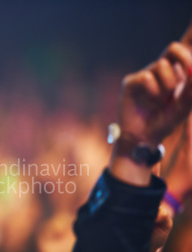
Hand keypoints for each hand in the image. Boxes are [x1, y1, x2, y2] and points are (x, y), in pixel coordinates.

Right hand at [111, 24, 191, 185]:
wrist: (144, 137)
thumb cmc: (165, 121)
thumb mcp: (185, 104)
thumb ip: (191, 87)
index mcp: (175, 74)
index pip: (184, 54)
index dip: (191, 58)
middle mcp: (159, 72)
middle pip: (173, 48)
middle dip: (185, 57)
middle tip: (189, 73)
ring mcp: (144, 76)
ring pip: (161, 65)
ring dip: (168, 85)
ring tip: (162, 101)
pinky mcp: (130, 83)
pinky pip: (147, 77)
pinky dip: (154, 92)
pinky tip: (151, 104)